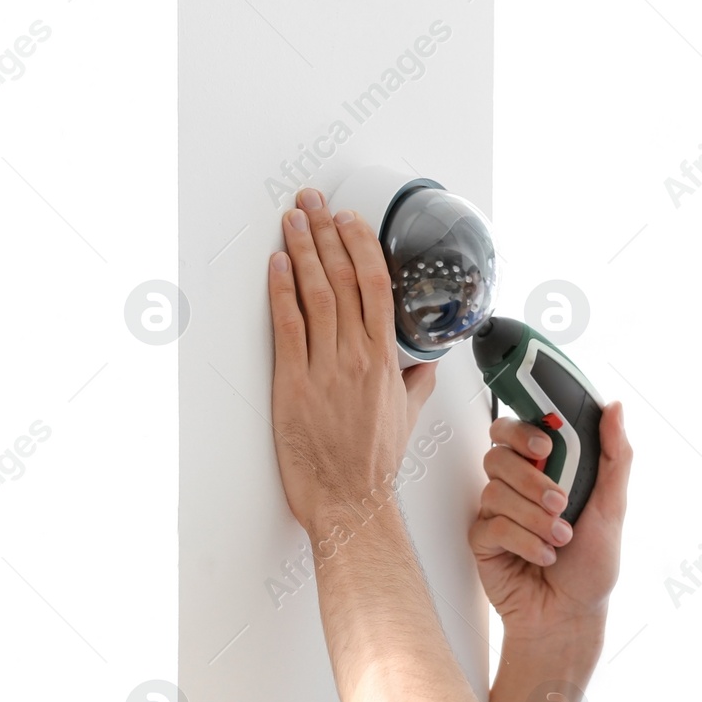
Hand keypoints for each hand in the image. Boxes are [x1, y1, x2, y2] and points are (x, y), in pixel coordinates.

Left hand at [267, 187, 437, 530]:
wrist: (349, 500)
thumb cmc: (374, 465)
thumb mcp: (407, 419)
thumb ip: (416, 384)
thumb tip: (425, 365)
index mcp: (386, 362)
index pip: (377, 287)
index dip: (362, 247)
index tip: (351, 221)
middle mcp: (358, 357)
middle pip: (343, 279)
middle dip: (327, 233)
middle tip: (315, 202)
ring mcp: (326, 368)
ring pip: (315, 294)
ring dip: (302, 250)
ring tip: (293, 219)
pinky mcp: (294, 383)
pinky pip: (288, 326)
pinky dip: (281, 291)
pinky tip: (276, 265)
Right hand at [470, 401, 630, 635]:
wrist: (569, 616)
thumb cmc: (590, 567)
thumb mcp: (612, 507)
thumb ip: (615, 456)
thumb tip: (615, 410)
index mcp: (546, 472)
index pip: (517, 430)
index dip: (524, 432)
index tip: (547, 448)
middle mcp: (517, 488)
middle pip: (498, 455)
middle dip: (532, 480)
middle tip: (560, 502)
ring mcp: (497, 513)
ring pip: (496, 491)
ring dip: (535, 517)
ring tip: (560, 539)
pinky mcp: (483, 540)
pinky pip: (493, 525)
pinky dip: (524, 542)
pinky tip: (543, 557)